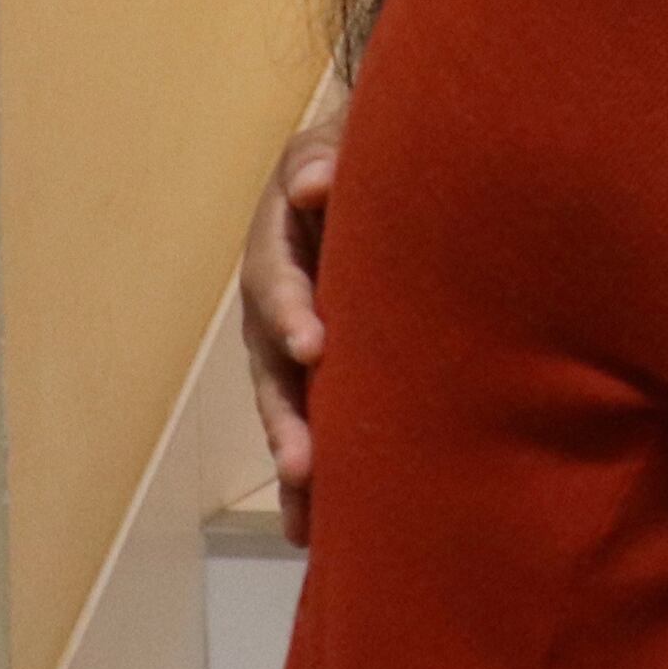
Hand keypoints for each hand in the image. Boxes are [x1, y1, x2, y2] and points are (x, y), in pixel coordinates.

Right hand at [241, 103, 346, 543]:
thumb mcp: (343, 139)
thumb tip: (312, 184)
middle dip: (285, 414)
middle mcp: (276, 298)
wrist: (397, 166)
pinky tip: (314, 529)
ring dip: (294, 455)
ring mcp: (295, 338)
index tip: (313, 345)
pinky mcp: (322, 369)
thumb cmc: (369, 147)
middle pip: (270, 362)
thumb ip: (325, 157)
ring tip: (307, 513)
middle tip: (302, 461)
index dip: (289, 310)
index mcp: (279, 239)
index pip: (275, 277)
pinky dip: (313, 470)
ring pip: (286, 404)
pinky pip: (312, 419)